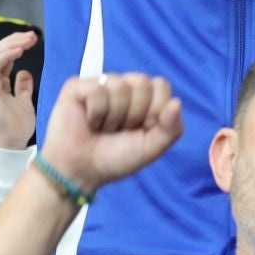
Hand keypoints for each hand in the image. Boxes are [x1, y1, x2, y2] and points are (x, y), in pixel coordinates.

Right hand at [0, 31, 37, 149]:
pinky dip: (6, 55)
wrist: (11, 143)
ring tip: (28, 39)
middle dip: (15, 40)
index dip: (17, 45)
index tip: (33, 39)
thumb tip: (25, 73)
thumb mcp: (24, 101)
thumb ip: (22, 87)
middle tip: (33, 35)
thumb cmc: (17, 125)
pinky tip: (19, 50)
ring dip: (12, 44)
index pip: (4, 56)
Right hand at [38, 73, 182, 191]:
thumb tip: (177, 102)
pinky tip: (89, 122)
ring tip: (103, 128)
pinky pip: (97, 90)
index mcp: (144, 98)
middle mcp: (123, 86)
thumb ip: (171, 129)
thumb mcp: (151, 149)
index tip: (142, 129)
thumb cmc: (115, 159)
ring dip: (113, 117)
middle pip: (143, 82)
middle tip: (119, 130)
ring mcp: (100, 84)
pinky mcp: (77, 87)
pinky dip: (95, 113)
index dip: (155, 110)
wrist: (81, 172)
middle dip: (134, 114)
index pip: (161, 85)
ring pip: (120, 85)